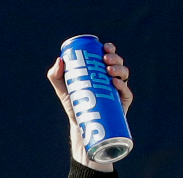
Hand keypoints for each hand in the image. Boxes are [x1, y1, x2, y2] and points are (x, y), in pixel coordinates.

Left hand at [47, 42, 132, 171]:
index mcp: (101, 71)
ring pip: (124, 74)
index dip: (109, 49)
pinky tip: (116, 83)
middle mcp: (112, 78)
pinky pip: (126, 92)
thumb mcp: (62, 89)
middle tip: (105, 59)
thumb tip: (60, 60)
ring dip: (119, 69)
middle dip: (114, 58)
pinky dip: (122, 86)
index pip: (108, 56)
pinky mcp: (123, 102)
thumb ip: (56, 75)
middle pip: (118, 63)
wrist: (82, 125)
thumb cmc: (74, 104)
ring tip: (109, 70)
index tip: (104, 47)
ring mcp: (119, 89)